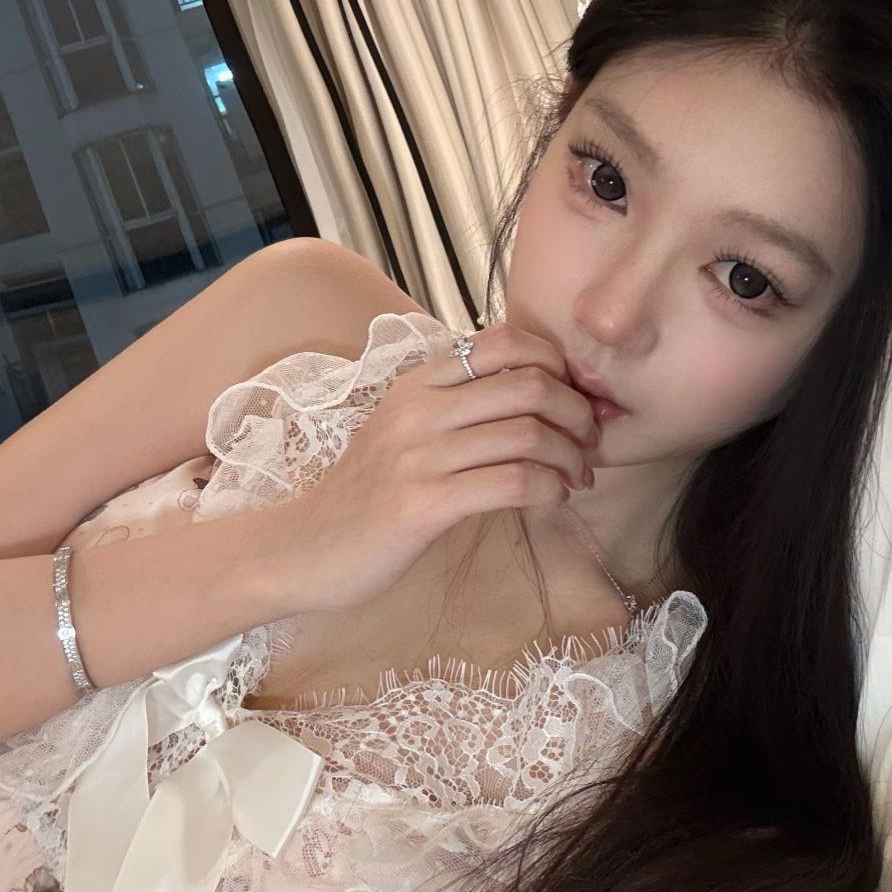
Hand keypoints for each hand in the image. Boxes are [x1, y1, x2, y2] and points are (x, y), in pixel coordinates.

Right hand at [268, 321, 599, 613]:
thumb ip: (458, 407)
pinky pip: (511, 483)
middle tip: (588, 444)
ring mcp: (418, 455)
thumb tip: (538, 394)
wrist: (303, 550)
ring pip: (527, 434)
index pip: (505, 341)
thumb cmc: (366, 494)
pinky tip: (552, 501)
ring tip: (576, 479)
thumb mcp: (405, 431)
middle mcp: (418, 409)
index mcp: (416, 382)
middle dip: (577, 414)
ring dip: (570, 458)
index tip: (572, 400)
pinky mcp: (422, 505)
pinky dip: (548, 490)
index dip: (556, 365)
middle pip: (530, 385)